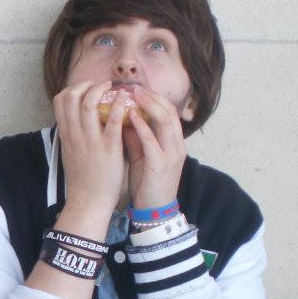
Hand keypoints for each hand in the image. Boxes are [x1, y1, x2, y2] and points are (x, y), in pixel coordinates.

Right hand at [52, 79, 125, 221]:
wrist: (88, 201)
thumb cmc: (82, 179)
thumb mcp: (70, 153)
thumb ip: (72, 135)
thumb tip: (77, 120)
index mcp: (66, 135)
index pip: (60, 101)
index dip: (72, 89)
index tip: (86, 89)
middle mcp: (75, 134)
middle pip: (71, 97)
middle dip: (86, 84)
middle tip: (102, 85)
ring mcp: (90, 141)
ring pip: (89, 103)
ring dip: (102, 90)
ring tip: (114, 88)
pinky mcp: (108, 148)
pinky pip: (112, 121)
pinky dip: (118, 105)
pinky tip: (125, 100)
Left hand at [125, 84, 186, 208]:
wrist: (154, 211)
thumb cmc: (146, 184)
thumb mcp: (141, 156)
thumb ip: (135, 138)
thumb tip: (122, 119)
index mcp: (172, 143)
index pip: (167, 112)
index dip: (154, 98)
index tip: (136, 89)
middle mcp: (175, 145)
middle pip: (169, 112)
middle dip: (152, 97)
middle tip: (134, 87)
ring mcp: (171, 155)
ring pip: (166, 122)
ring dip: (149, 106)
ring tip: (134, 95)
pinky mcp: (161, 165)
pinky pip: (153, 141)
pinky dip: (142, 127)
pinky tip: (130, 117)